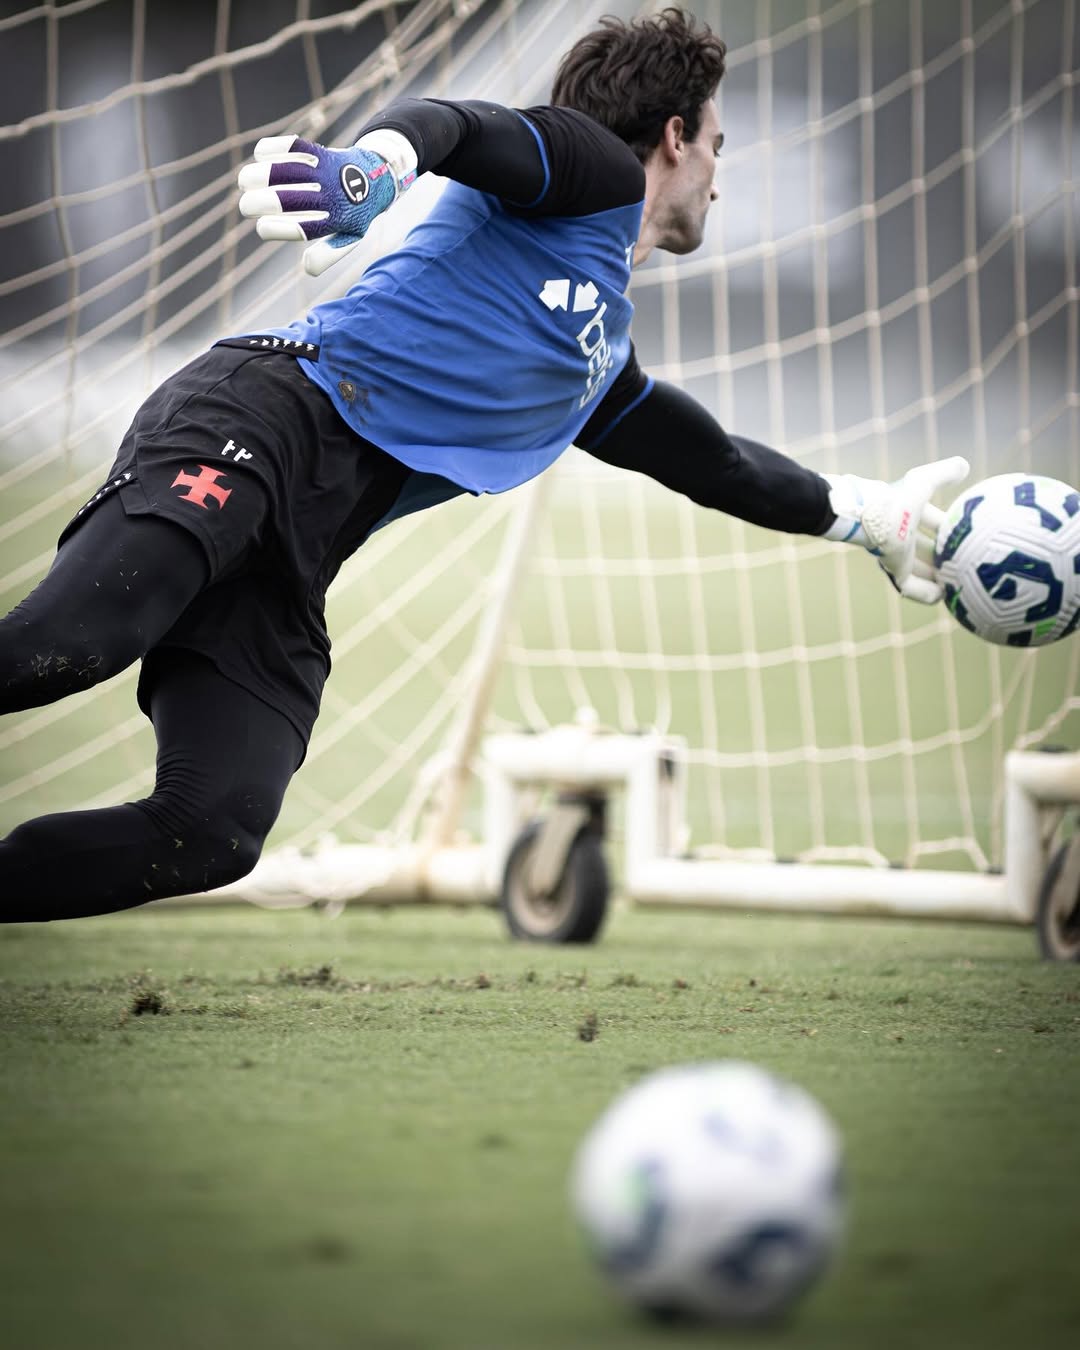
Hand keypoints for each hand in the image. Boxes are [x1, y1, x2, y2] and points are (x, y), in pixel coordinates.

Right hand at [238, 136, 406, 275]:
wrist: (375, 176)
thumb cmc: (354, 212)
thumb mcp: (349, 237)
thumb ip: (329, 254)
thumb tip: (307, 268)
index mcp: (336, 221)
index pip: (299, 229)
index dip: (273, 229)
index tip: (262, 228)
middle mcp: (329, 195)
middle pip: (284, 200)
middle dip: (256, 203)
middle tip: (246, 206)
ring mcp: (323, 172)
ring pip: (281, 171)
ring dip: (254, 176)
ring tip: (244, 183)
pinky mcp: (318, 151)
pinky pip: (288, 146)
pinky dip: (268, 149)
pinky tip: (260, 158)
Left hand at [825, 457, 970, 602]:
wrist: (870, 517)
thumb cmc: (895, 498)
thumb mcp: (924, 482)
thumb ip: (943, 473)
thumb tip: (964, 464)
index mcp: (910, 514)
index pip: (933, 521)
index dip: (949, 526)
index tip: (970, 533)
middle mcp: (904, 536)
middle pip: (927, 548)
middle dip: (946, 555)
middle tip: (968, 562)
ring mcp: (899, 554)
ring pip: (921, 570)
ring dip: (939, 577)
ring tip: (959, 585)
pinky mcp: (895, 570)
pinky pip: (912, 587)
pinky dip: (927, 594)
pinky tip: (943, 597)